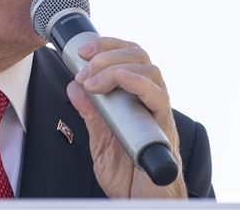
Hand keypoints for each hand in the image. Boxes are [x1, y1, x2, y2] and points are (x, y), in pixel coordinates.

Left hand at [67, 38, 186, 198]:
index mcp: (135, 99)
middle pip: (138, 56)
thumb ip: (90, 115)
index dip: (106, 46)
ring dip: (116, 68)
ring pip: (149, 70)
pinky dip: (140, 83)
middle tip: (84, 69)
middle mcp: (149, 100)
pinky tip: (122, 79)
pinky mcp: (164, 128)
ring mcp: (158, 112)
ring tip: (93, 81)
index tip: (81, 51)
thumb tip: (74, 88)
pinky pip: (158, 98)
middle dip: (107, 54)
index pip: (127, 56)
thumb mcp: (100, 142)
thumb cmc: (128, 177)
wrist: (140, 203)